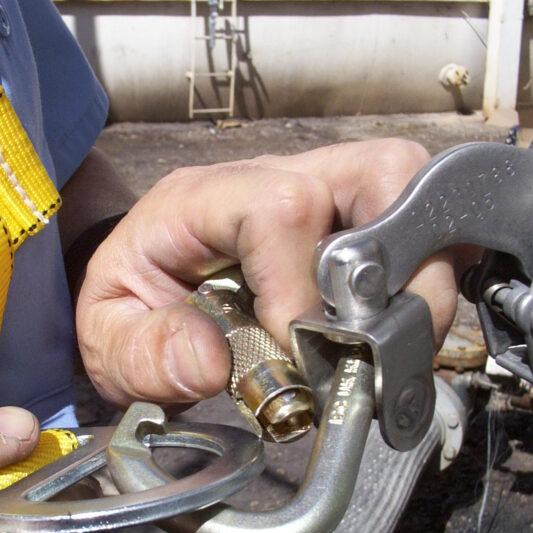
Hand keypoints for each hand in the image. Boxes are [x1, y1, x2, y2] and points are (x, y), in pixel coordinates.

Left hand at [76, 138, 456, 404]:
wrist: (139, 300)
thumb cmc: (128, 312)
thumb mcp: (105, 342)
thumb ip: (143, 353)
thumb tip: (210, 362)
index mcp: (198, 201)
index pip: (280, 207)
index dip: (302, 285)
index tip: (301, 349)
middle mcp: (270, 182)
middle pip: (376, 171)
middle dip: (396, 265)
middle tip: (373, 344)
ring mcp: (319, 194)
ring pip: (410, 190)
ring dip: (421, 272)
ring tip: (389, 342)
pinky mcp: (351, 220)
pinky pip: (419, 221)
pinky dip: (427, 272)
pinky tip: (397, 325)